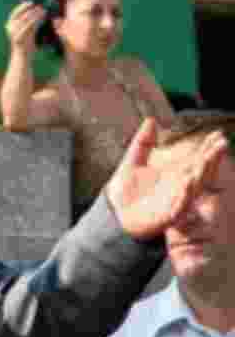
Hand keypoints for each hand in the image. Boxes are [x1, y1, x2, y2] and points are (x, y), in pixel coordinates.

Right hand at [5, 0, 45, 52]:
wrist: (22, 58)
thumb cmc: (26, 44)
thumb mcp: (27, 31)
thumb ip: (29, 23)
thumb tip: (36, 11)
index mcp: (10, 26)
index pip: (14, 13)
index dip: (22, 7)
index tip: (31, 2)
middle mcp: (10, 29)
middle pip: (19, 15)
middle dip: (28, 9)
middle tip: (38, 5)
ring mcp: (13, 34)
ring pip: (23, 20)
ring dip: (33, 14)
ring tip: (42, 10)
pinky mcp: (18, 39)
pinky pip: (26, 28)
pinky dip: (34, 21)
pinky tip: (40, 18)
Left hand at [106, 118, 228, 238]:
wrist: (114, 214)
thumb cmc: (125, 191)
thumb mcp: (132, 161)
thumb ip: (142, 142)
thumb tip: (151, 120)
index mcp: (174, 175)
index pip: (195, 159)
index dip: (206, 148)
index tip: (217, 134)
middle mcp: (179, 188)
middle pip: (200, 171)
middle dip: (211, 158)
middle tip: (221, 142)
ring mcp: (175, 202)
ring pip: (194, 187)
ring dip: (202, 173)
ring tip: (210, 157)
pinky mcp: (167, 217)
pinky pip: (179, 206)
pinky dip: (185, 195)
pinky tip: (188, 181)